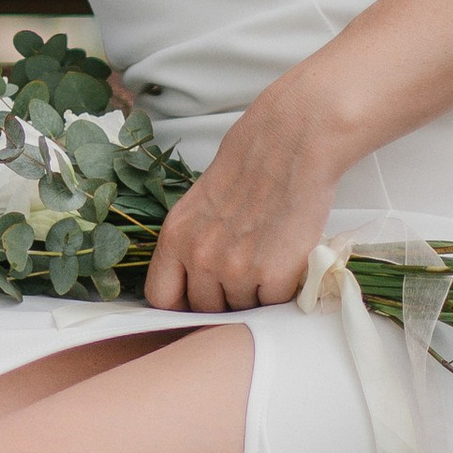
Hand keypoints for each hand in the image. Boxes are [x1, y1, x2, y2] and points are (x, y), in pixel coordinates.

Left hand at [141, 85, 345, 314]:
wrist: (291, 143)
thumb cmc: (251, 167)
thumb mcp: (200, 205)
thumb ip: (192, 244)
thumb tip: (195, 281)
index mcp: (175, 236)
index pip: (162, 297)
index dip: (182, 303)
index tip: (199, 298)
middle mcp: (200, 256)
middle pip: (205, 308)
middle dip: (225, 297)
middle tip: (247, 270)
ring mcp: (236, 268)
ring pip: (242, 309)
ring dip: (256, 293)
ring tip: (269, 256)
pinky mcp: (274, 274)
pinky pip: (275, 303)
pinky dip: (285, 289)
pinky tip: (288, 259)